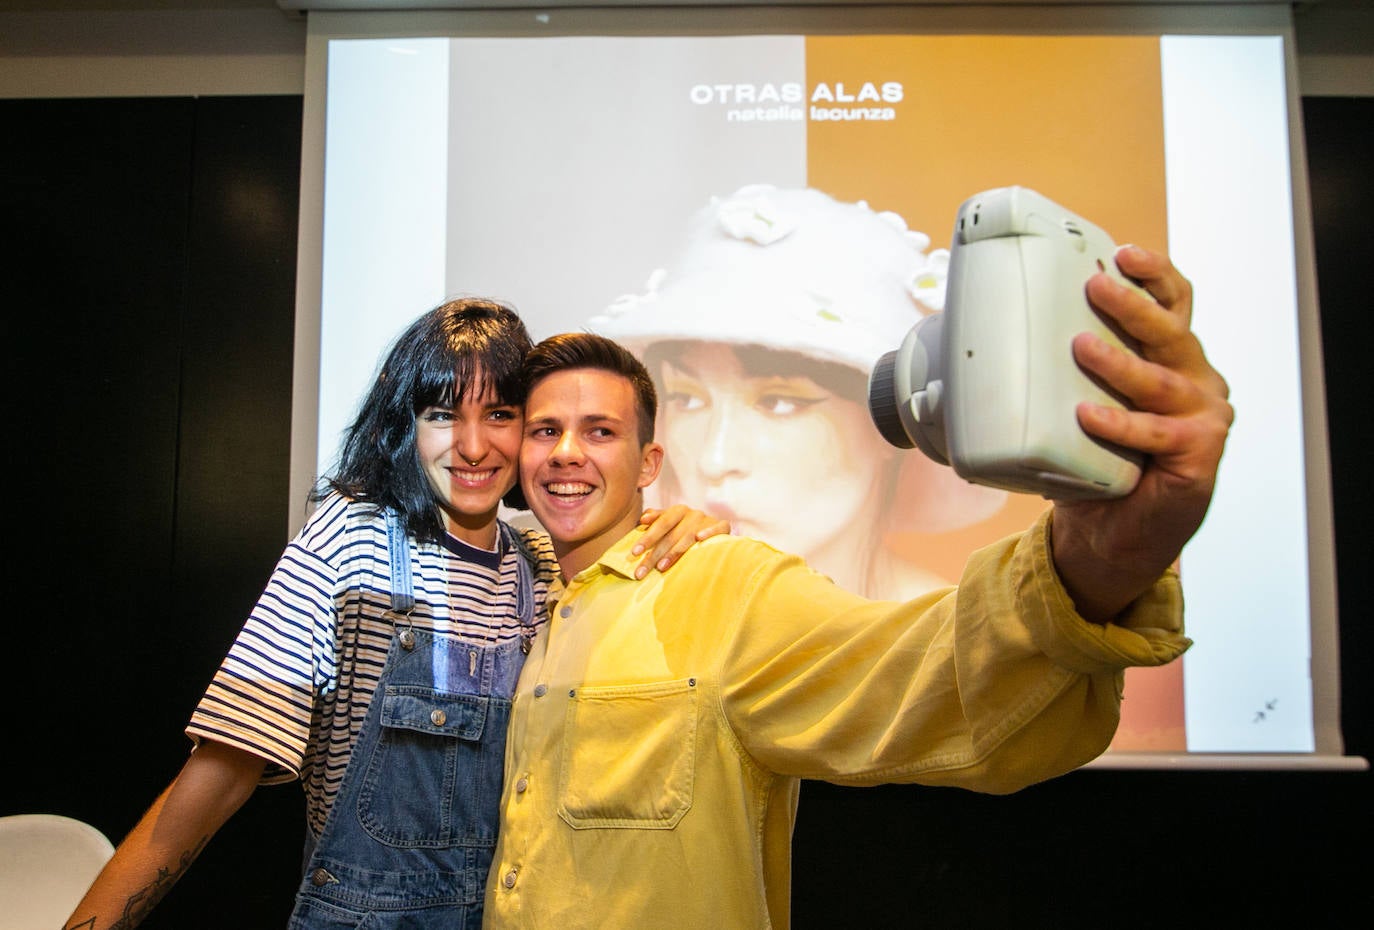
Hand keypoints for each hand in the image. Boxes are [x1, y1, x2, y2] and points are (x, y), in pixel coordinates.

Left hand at [633, 504, 731, 578]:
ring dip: (675, 551)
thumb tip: (642, 520)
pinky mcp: (723, 526)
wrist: (716, 530)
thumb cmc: (687, 530)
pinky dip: (709, 532)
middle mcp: (692, 513)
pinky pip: (718, 528)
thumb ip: (656, 520)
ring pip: (689, 536)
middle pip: (671, 534)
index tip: (634, 553)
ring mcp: (707, 519)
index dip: (647, 538)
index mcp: (677, 511)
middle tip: (641, 571)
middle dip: (654, 554)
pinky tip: (700, 539)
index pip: (660, 524)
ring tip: (661, 567)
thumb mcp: (671, 523)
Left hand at [1050, 245, 1233, 622]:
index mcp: (1170, 358)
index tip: (1121, 254)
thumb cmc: (1095, 462)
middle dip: (1133, 304)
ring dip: (1119, 362)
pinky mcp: (1198, 453)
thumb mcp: (1076, 404)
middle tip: (1096, 287)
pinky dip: (1119, 424)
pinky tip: (1089, 415)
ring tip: (1080, 347)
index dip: (1153, 275)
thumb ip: (1056, 373)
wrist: (1112, 533)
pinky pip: (1155, 432)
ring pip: (1160, 378)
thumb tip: (979, 346)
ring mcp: (1201, 415)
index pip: (1172, 304)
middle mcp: (1194, 379)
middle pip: (1170, 330)